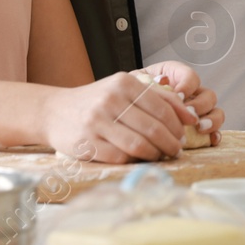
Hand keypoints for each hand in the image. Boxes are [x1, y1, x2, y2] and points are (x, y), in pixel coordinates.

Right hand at [44, 71, 200, 163]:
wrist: (53, 111)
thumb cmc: (96, 101)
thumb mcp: (123, 89)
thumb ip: (157, 97)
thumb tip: (190, 115)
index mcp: (124, 83)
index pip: (162, 108)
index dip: (177, 126)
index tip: (183, 136)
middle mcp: (110, 100)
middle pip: (153, 128)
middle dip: (170, 143)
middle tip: (176, 151)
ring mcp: (96, 122)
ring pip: (138, 145)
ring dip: (155, 154)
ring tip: (160, 156)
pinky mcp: (86, 143)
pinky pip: (120, 157)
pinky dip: (134, 161)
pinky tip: (138, 159)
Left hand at [140, 61, 224, 144]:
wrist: (127, 112)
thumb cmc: (132, 96)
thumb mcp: (136, 83)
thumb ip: (147, 81)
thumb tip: (162, 81)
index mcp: (178, 77)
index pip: (191, 77)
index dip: (188, 85)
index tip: (178, 95)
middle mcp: (193, 94)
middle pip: (208, 95)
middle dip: (200, 105)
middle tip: (188, 115)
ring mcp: (198, 113)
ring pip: (216, 112)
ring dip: (211, 120)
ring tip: (200, 127)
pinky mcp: (199, 130)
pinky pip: (214, 131)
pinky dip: (214, 135)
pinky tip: (210, 139)